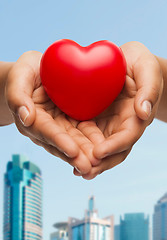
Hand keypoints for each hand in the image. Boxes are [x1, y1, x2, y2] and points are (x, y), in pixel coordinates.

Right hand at [5, 51, 102, 174]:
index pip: (46, 131)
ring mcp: (59, 126)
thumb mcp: (20, 75)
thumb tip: (26, 118)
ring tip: (98, 164)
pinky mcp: (70, 123)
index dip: (59, 141)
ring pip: (73, 142)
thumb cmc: (27, 72)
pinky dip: (91, 142)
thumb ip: (18, 95)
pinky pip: (82, 133)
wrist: (38, 71)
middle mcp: (46, 127)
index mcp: (32, 118)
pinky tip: (103, 150)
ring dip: (85, 154)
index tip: (73, 151)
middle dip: (75, 155)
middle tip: (90, 167)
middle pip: (61, 143)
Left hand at [74, 41, 162, 179]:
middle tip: (84, 171)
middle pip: (114, 150)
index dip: (115, 146)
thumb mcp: (146, 69)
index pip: (128, 136)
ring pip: (101, 148)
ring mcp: (108, 125)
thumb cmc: (138, 63)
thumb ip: (149, 88)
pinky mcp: (95, 120)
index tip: (99, 153)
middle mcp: (123, 125)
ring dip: (89, 161)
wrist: (125, 62)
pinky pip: (88, 137)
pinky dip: (80, 147)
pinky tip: (68, 153)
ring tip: (75, 170)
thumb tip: (144, 113)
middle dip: (101, 163)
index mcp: (136, 116)